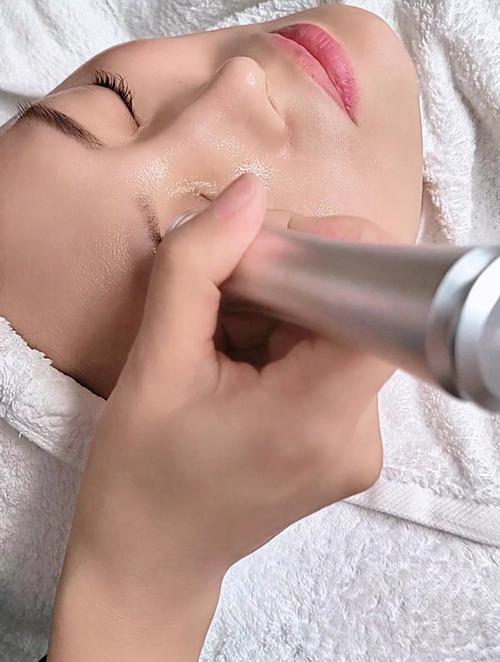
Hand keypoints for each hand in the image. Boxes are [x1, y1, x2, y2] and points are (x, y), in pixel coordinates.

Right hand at [48, 173, 396, 659]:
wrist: (150, 562)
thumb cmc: (141, 475)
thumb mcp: (155, 363)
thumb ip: (198, 267)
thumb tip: (249, 191)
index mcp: (316, 419)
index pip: (373, 303)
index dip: (328, 257)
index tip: (262, 253)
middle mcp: (361, 437)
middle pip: (353, 314)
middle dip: (289, 286)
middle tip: (221, 302)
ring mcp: (361, 447)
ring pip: (340, 335)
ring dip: (284, 316)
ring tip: (222, 346)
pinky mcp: (348, 448)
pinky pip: (333, 365)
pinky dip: (290, 346)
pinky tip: (241, 368)